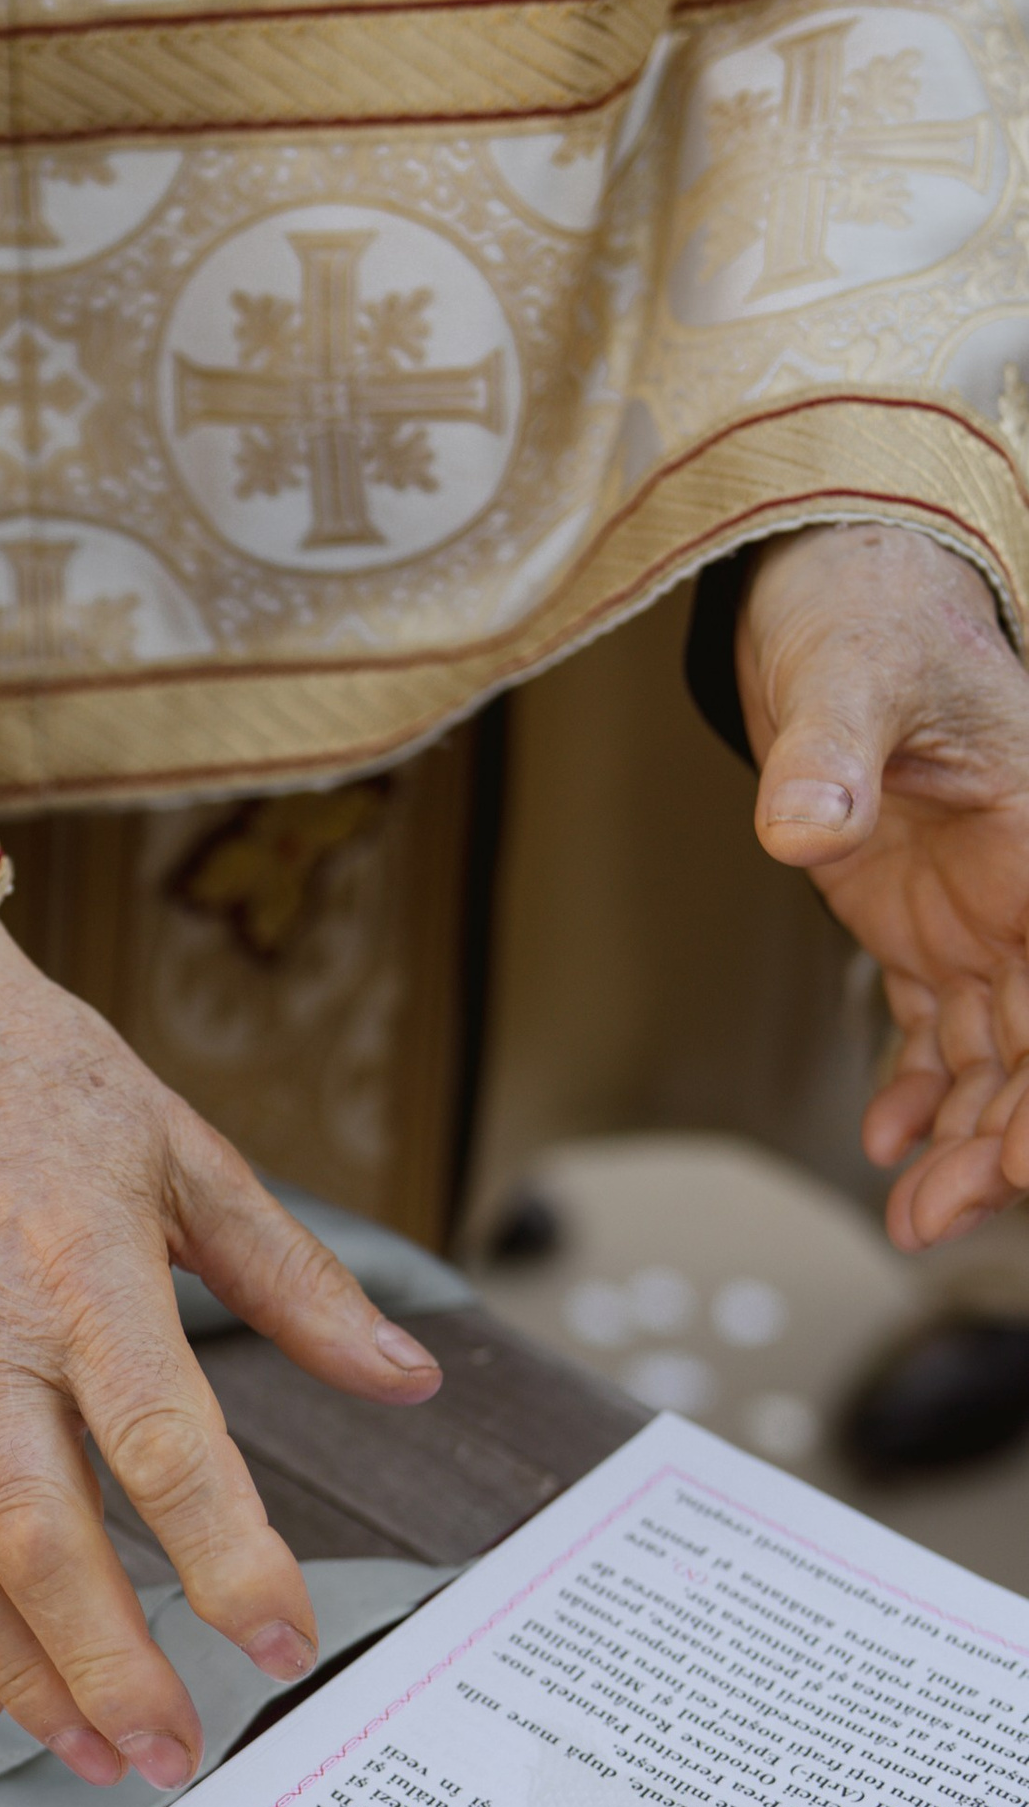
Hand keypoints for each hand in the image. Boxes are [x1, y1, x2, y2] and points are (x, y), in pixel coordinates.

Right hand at [0, 921, 442, 1791]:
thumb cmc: (41, 1088)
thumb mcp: (194, 1160)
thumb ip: (300, 1287)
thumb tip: (406, 1377)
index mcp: (87, 1279)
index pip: (164, 1447)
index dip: (227, 1558)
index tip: (279, 1639)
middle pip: (44, 1542)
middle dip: (113, 1666)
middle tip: (174, 1751)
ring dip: (20, 1677)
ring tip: (89, 1751)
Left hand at [739, 522, 1028, 1249]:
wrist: (824, 592)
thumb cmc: (857, 612)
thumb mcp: (843, 673)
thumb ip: (826, 754)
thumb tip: (801, 824)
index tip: (1025, 1160)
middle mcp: (1028, 884)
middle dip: (1008, 1136)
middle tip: (944, 1213)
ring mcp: (983, 908)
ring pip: (1001, 1053)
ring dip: (965, 1136)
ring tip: (914, 1213)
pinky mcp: (927, 923)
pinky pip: (943, 1028)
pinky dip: (924, 1089)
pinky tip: (894, 1140)